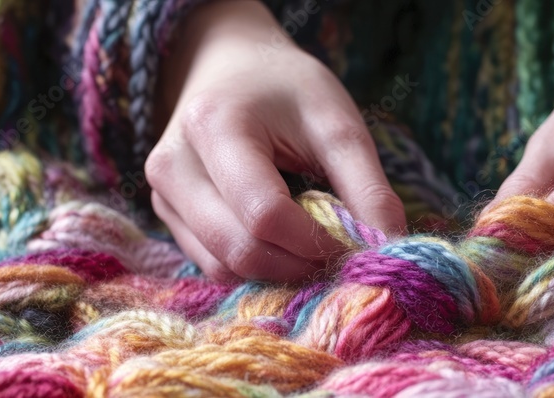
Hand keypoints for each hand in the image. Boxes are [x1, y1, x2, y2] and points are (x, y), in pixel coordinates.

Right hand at [146, 0, 404, 280]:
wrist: (229, 64)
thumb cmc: (286, 87)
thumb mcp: (336, 121)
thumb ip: (366, 185)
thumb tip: (390, 247)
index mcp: (214, 127)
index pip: (265, 214)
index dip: (316, 242)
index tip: (357, 242)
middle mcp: (173, 165)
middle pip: (239, 249)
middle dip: (299, 263)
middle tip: (340, 253)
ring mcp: (163, 194)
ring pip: (222, 267)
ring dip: (277, 272)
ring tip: (314, 247)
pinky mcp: (167, 214)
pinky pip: (212, 264)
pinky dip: (255, 267)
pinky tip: (285, 245)